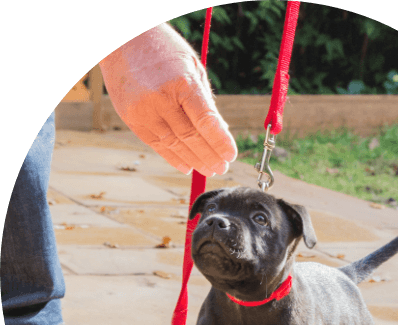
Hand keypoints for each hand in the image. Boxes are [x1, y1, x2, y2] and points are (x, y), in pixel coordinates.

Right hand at [99, 23, 236, 176]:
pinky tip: (187, 165)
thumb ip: (204, 99)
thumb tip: (219, 130)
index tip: (231, 155)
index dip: (220, 142)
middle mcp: (161, 98)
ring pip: (174, 144)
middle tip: (223, 167)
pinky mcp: (131, 118)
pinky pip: (156, 144)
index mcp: (181, 82)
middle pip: (191, 137)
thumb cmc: (163, 50)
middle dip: (210, 156)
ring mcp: (143, 110)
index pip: (206, 121)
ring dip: (194, 160)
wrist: (121, 37)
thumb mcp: (192, 66)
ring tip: (209, 169)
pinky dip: (173, 157)